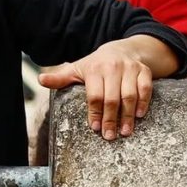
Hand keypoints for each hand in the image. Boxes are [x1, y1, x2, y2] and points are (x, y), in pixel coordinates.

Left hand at [38, 38, 152, 140]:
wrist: (122, 49)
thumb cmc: (95, 65)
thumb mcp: (76, 70)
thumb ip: (60, 78)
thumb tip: (40, 79)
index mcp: (94, 69)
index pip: (94, 95)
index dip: (95, 113)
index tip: (95, 128)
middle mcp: (113, 67)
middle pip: (112, 98)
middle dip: (110, 119)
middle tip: (109, 136)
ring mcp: (130, 68)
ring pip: (130, 95)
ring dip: (127, 115)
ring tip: (125, 131)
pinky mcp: (144, 70)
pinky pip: (146, 88)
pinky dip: (143, 102)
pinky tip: (138, 115)